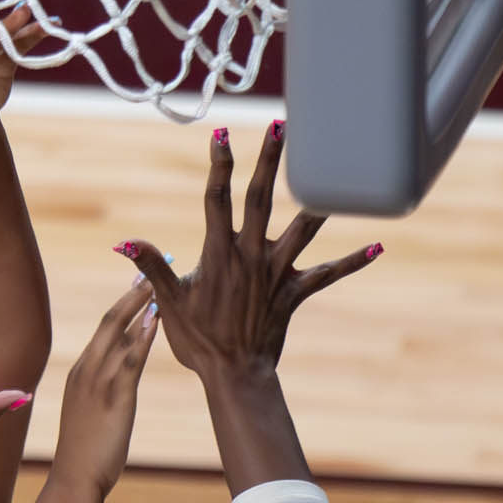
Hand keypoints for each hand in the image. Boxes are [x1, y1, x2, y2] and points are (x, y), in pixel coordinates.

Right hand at [51, 283, 159, 499]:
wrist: (75, 478)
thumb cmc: (85, 450)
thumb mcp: (90, 410)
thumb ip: (103, 388)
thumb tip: (122, 372)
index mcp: (80, 371)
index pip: (103, 328)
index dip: (122, 304)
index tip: (137, 283)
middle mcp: (86, 370)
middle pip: (110, 321)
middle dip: (131, 294)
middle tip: (149, 271)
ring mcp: (98, 383)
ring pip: (119, 334)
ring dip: (140, 307)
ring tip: (158, 284)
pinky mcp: (114, 398)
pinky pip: (130, 360)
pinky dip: (142, 337)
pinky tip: (156, 319)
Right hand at [113, 125, 380, 382]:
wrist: (234, 375)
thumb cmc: (197, 340)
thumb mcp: (170, 302)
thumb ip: (152, 268)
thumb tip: (125, 243)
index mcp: (218, 254)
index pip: (216, 199)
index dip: (219, 165)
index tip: (221, 134)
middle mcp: (250, 256)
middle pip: (261, 199)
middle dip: (270, 162)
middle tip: (280, 127)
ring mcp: (276, 273)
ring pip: (301, 229)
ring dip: (318, 202)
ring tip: (340, 175)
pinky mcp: (294, 293)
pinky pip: (328, 274)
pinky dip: (352, 261)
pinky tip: (377, 247)